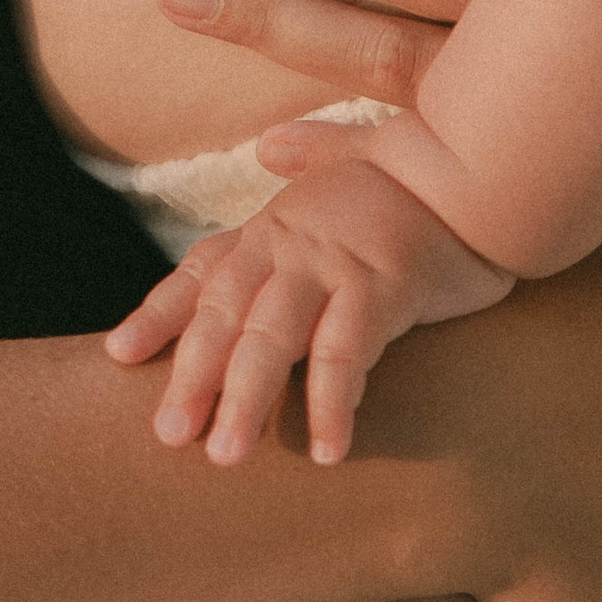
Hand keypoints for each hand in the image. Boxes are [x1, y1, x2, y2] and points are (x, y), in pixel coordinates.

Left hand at [107, 161, 514, 467]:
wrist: (483, 160)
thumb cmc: (420, 173)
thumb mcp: (355, 162)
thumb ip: (309, 156)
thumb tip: (269, 146)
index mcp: (276, 223)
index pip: (204, 271)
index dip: (159, 314)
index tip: (119, 356)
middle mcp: (291, 241)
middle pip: (224, 314)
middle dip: (192, 376)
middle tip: (167, 437)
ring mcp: (333, 262)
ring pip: (271, 337)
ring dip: (245, 398)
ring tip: (226, 456)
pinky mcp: (382, 285)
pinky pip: (345, 353)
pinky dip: (331, 402)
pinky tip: (325, 450)